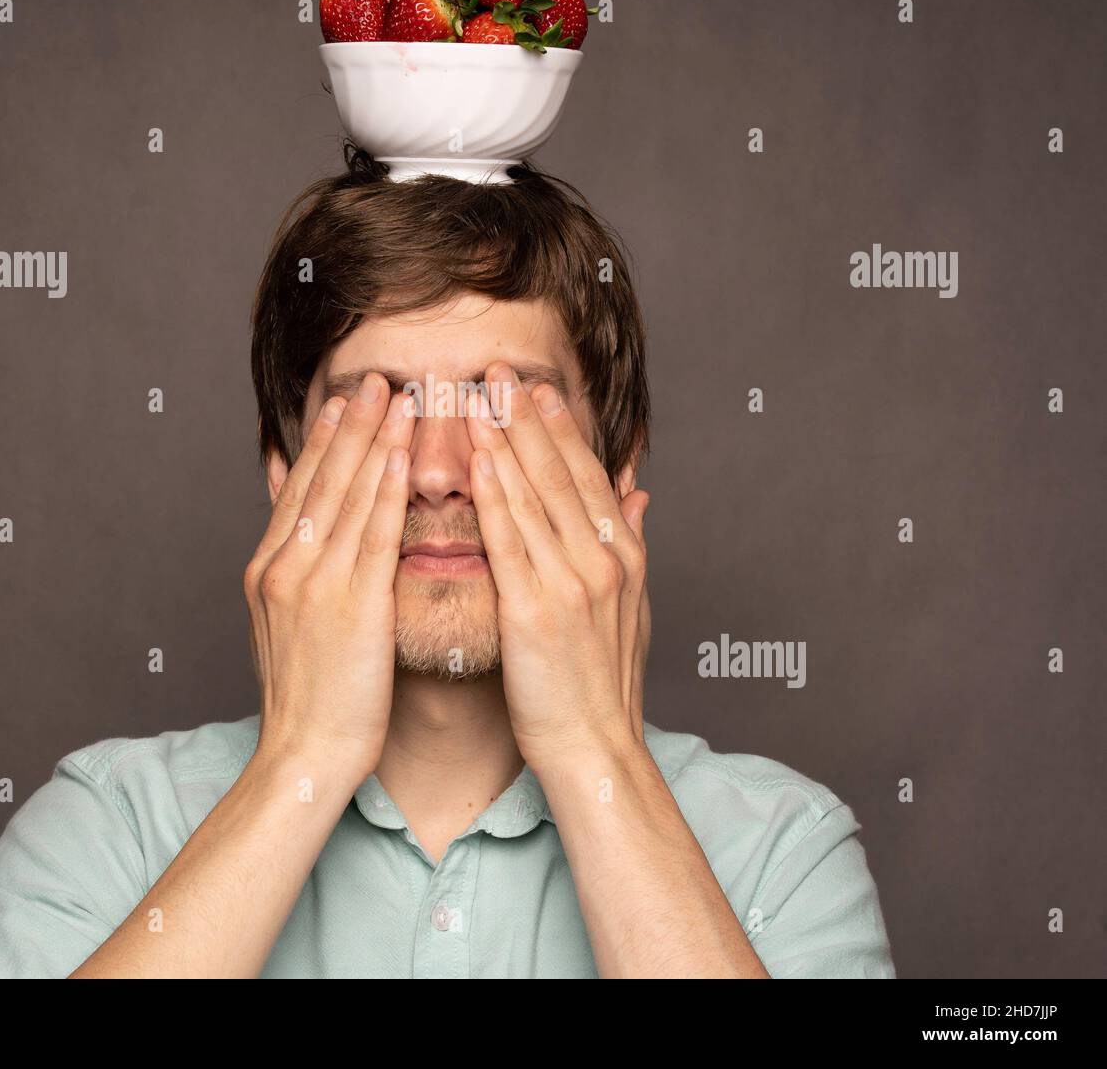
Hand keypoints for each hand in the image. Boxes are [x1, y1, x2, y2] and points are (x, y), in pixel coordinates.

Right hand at [244, 374, 415, 778]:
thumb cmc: (306, 696)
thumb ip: (290, 564)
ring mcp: (315, 584)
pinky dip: (388, 490)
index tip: (346, 401)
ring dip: (376, 441)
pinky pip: (374, 535)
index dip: (326, 441)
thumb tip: (297, 521)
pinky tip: (404, 456)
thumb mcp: (281, 622)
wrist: (304, 755)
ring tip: (398, 397)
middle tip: (375, 379)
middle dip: (352, 425)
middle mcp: (286, 567)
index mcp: (269, 569)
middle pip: (324, 480)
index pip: (301, 488)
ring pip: (350, 497)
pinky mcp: (351, 606)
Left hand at [465, 363, 650, 770]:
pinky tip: (479, 458)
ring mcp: (571, 583)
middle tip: (501, 371)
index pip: (588, 476)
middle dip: (529, 417)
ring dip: (505, 440)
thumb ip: (634, 542)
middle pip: (560, 474)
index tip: (538, 388)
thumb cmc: (602, 683)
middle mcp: (603, 561)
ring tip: (479, 396)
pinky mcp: (536, 611)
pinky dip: (495, 495)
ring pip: (534, 496)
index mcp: (624, 557)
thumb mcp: (633, 607)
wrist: (594, 748)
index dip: (561, 428)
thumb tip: (640, 492)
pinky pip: (511, 540)